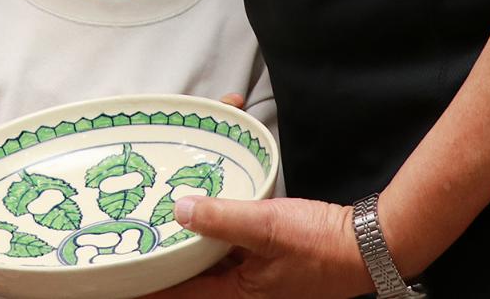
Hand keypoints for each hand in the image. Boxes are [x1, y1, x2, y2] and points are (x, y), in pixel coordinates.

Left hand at [147, 196, 371, 298]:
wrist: (370, 243)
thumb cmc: (323, 247)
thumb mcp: (267, 228)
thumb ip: (222, 218)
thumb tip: (180, 210)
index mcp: (235, 294)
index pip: (178, 291)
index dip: (148, 281)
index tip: (118, 270)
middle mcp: (240, 287)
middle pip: (190, 268)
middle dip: (166, 249)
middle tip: (134, 229)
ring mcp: (253, 269)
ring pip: (209, 251)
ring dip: (191, 231)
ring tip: (161, 211)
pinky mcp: (266, 250)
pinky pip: (230, 237)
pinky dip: (218, 220)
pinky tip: (207, 200)